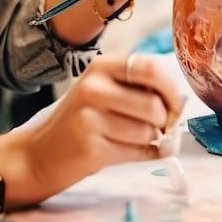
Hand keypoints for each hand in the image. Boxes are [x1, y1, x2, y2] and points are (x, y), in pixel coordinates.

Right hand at [15, 54, 183, 199]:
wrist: (40, 153)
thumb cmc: (82, 119)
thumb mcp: (105, 90)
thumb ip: (139, 88)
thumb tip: (180, 102)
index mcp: (102, 67)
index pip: (152, 69)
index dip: (172, 89)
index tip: (175, 103)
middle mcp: (94, 88)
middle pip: (154, 104)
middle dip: (166, 119)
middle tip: (162, 125)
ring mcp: (90, 119)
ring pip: (148, 131)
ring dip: (152, 139)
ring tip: (134, 137)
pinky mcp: (92, 148)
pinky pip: (139, 152)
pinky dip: (148, 154)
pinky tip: (136, 150)